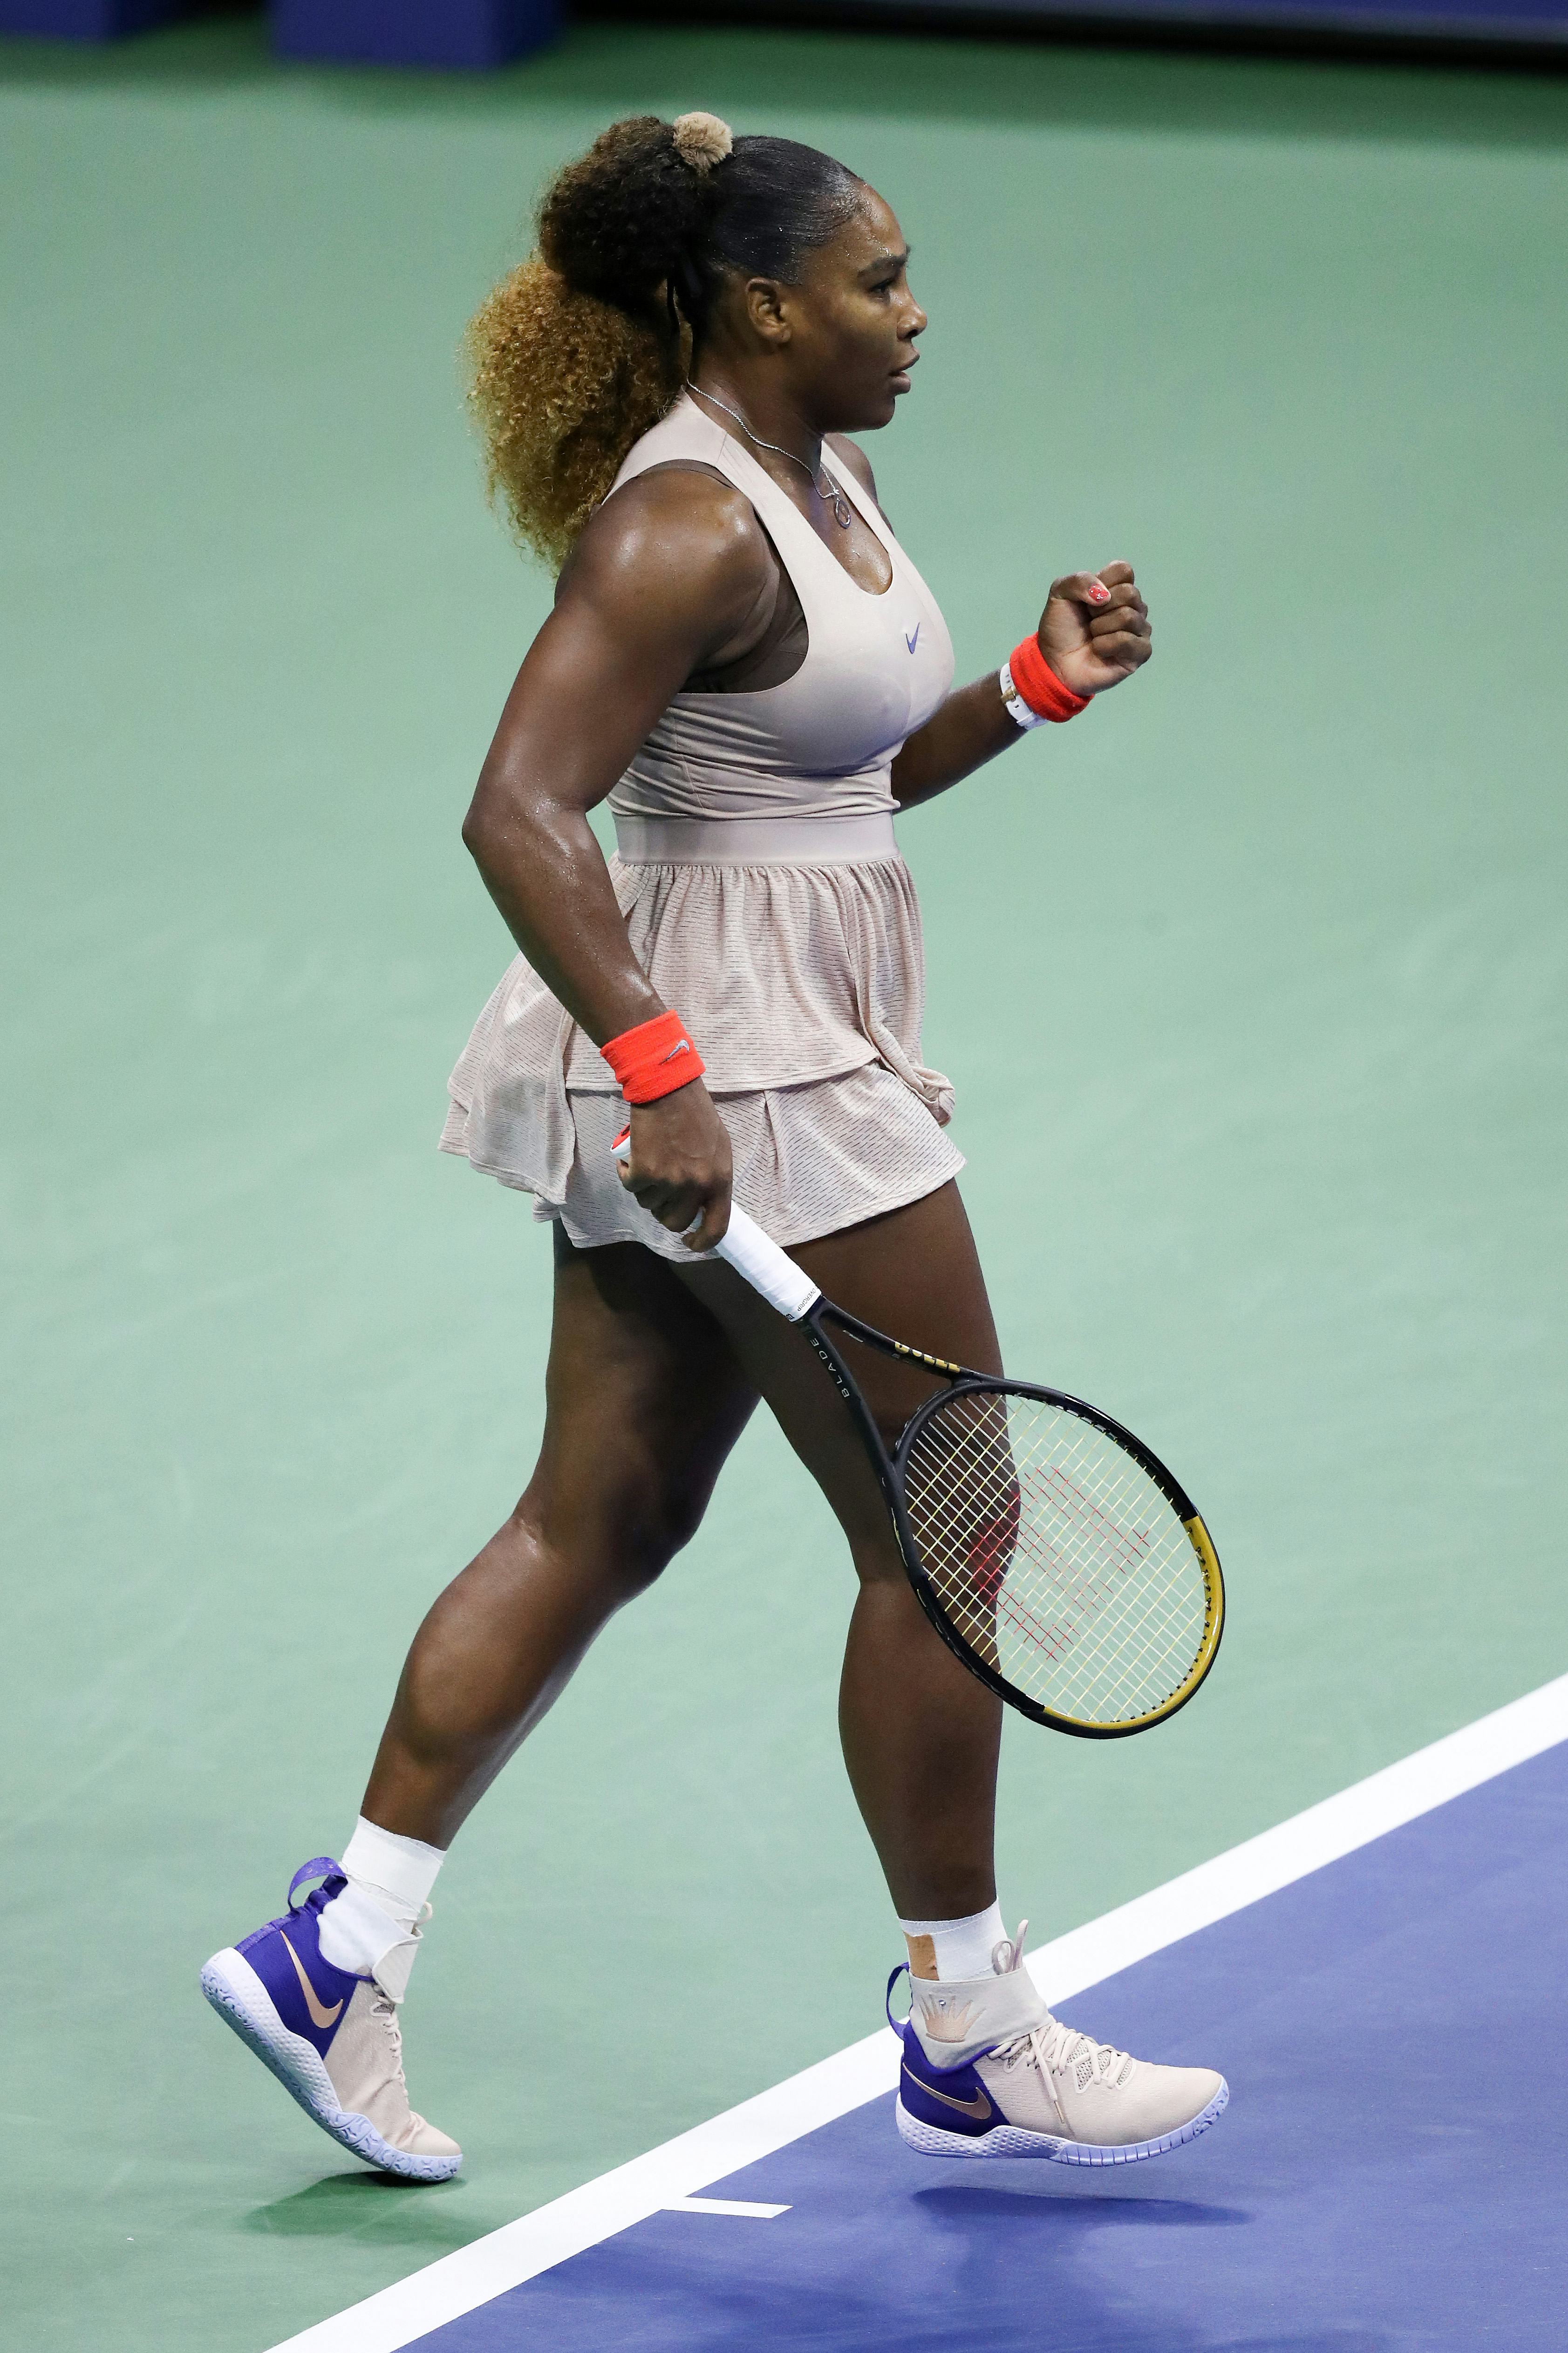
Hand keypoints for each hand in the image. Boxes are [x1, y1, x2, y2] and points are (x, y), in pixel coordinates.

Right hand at [616, 1082, 732, 1250]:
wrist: (668, 1088)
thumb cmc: (695, 1114)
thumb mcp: (718, 1149)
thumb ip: (712, 1179)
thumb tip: (703, 1206)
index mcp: (719, 1181)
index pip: (717, 1228)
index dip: (702, 1243)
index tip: (689, 1242)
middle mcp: (696, 1186)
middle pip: (674, 1222)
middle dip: (664, 1211)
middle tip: (660, 1192)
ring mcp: (669, 1181)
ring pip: (649, 1205)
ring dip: (645, 1190)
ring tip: (648, 1165)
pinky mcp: (644, 1172)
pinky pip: (630, 1188)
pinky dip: (626, 1175)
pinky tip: (629, 1160)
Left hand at [1036, 561, 1151, 697]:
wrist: (1053, 661)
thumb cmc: (1060, 628)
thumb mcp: (1060, 593)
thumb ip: (1079, 580)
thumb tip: (1104, 595)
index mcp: (1118, 588)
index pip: (1124, 570)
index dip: (1102, 582)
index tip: (1087, 599)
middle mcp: (1134, 606)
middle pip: (1129, 593)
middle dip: (1099, 609)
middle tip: (1088, 621)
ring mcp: (1139, 630)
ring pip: (1128, 617)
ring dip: (1100, 628)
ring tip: (1092, 637)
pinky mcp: (1140, 653)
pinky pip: (1128, 641)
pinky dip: (1105, 645)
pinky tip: (1098, 650)